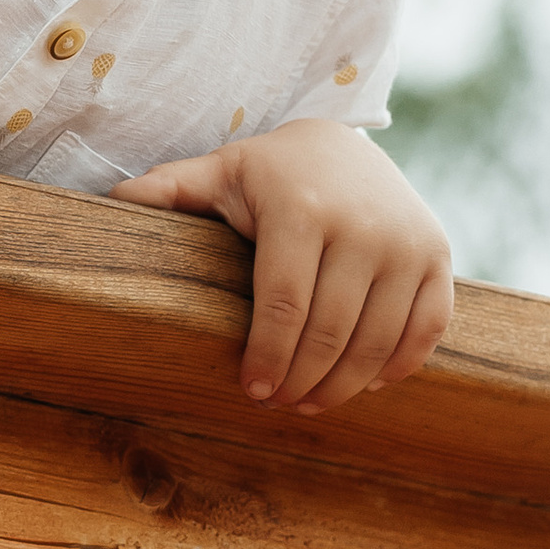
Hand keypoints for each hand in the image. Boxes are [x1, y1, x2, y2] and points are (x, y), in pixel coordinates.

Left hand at [113, 118, 452, 413]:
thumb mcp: (218, 173)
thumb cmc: (268, 173)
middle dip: (301, 380)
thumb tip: (111, 200)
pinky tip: (365, 382)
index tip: (251, 391)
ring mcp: (408, 242)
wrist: (344, 145)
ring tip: (312, 402)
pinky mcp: (438, 257)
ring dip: (344, 386)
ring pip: (378, 340)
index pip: (284, 303)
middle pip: (331, 331)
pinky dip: (397, 365)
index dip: (266, 356)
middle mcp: (364, 223)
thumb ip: (168, 190)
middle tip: (278, 403)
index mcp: (302, 206)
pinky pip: (426, 329)